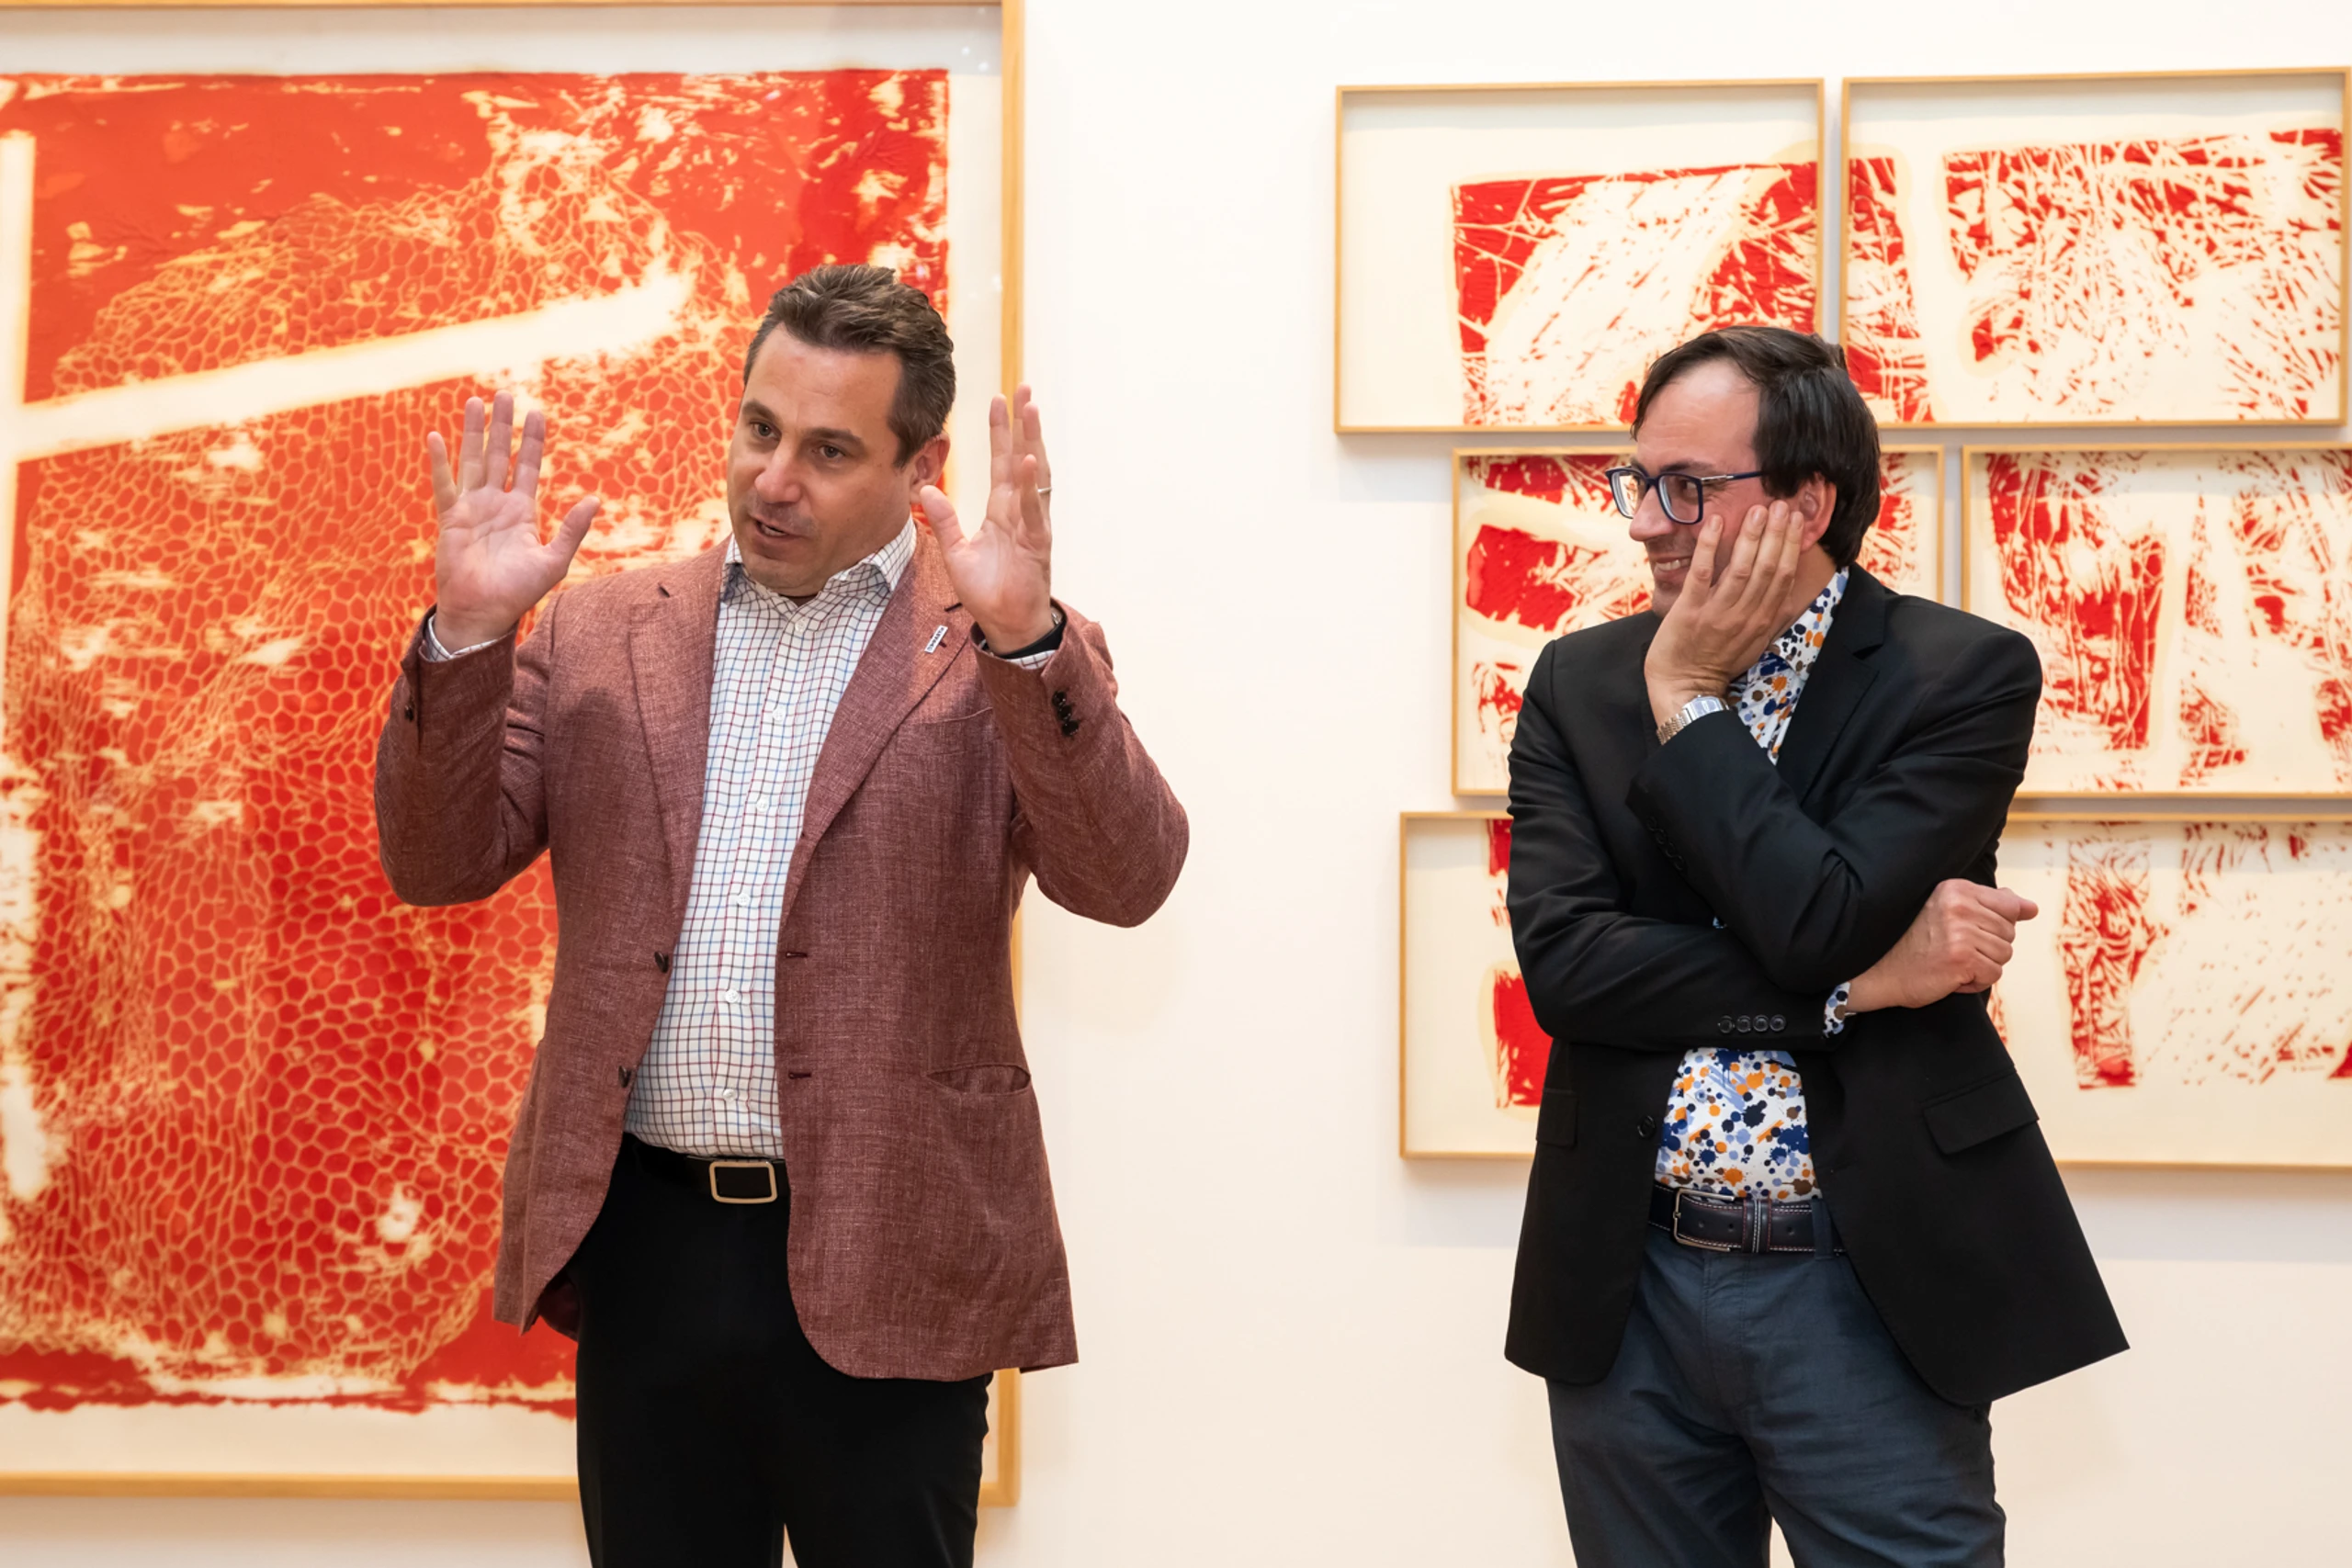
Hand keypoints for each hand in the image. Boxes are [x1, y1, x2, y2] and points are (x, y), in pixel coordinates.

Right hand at [427, 392, 600, 649]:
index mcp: (522, 511)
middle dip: (502, 425)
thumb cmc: (518, 593)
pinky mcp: (450, 519)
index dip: (531, 440)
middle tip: (504, 394)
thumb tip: (596, 500)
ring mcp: (472, 508)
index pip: (528, 466)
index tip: (536, 411)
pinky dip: (439, 462)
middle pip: (499, 455)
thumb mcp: (553, 560)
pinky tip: (437, 437)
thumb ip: (572, 530)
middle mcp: (496, 504)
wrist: (483, 614)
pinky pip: (444, 485)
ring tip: (475, 401)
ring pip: (472, 461)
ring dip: (473, 432)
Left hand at [918, 386, 1053, 651]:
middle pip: (1022, 457)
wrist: (1007, 625)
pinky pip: (1033, 509)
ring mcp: (1032, 524)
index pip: (1001, 462)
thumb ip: (945, 520)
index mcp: (1003, 511)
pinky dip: (1030, 485)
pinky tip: (1028, 460)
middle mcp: (1021, 511)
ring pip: (1034, 475)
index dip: (1000, 432)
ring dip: (1032, 441)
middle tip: (1023, 388)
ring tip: (1030, 410)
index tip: (998, 400)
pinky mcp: (1037, 543)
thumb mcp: (957, 553)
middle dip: (1023, 423)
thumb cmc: (989, 592)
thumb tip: (926, 489)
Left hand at [1644, 499, 1804, 725]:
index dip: (1792, 546)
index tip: (1797, 520)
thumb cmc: (1717, 663)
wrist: (1685, 688)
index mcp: (1762, 620)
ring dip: (1751, 536)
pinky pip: (1702, 573)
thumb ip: (1769, 616)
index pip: (1784, 576)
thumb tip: (1787, 592)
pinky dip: (1710, 546)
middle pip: (1768, 567)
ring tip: (1757, 510)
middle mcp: (1745, 615)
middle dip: (1777, 533)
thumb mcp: (1754, 642)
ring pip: (1742, 568)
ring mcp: (1718, 613)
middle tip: (1782, 505)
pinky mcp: (1690, 611)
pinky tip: (1715, 522)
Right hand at [1846, 880, 2039, 1013]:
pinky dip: (1975, 981)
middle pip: (2008, 932)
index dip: (1997, 924)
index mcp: (1956, 889)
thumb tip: (2029, 907)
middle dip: (1987, 947)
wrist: (1877, 970)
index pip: (2009, 905)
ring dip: (1982, 965)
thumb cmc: (1911, 942)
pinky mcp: (1962, 958)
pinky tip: (1950, 976)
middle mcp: (1959, 906)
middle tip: (1952, 949)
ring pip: (2004, 954)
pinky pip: (1993, 974)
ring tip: (1951, 962)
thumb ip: (1988, 904)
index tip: (1971, 932)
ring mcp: (1961, 932)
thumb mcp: (1946, 911)